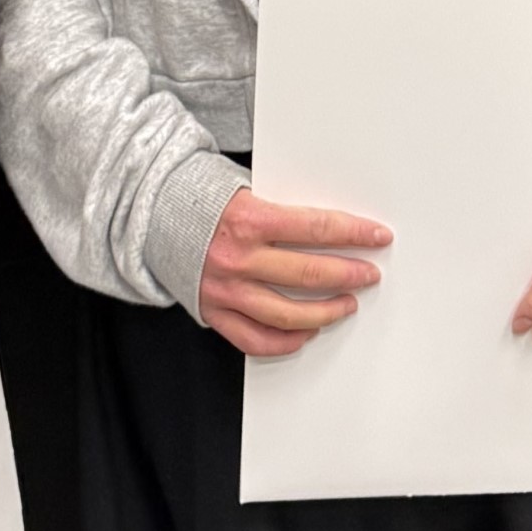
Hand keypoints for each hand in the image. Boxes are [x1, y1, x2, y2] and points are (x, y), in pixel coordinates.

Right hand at [199, 191, 391, 357]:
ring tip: (346, 304)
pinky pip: (256, 339)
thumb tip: (329, 227)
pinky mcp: (215, 312)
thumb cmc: (202, 198)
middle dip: (348, 274)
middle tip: (369, 274)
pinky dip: (286, 341)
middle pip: (308, 274)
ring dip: (325, 312)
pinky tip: (306, 333)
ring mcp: (226, 289)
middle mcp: (238, 257)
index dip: (354, 233)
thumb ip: (280, 210)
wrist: (154, 214)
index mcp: (248, 218)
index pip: (316, 228)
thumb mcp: (243, 189)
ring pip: (288, 314)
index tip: (378, 236)